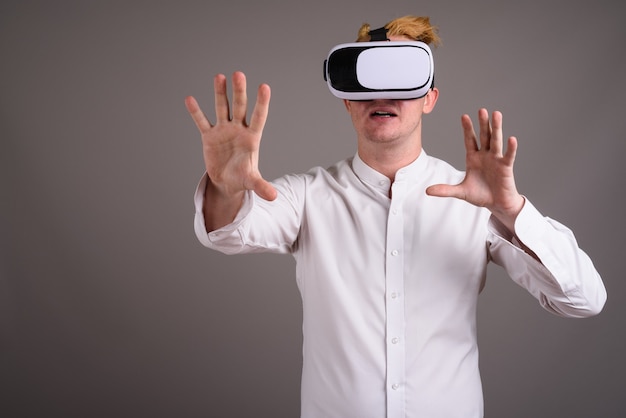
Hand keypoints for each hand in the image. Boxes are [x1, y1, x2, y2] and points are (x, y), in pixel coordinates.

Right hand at [185, 71, 276, 200]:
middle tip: (238, 74)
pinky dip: (196, 112)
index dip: (262, 103)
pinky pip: (202, 122)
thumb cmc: (242, 178)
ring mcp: (224, 131)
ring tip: (219, 76)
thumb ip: (262, 187)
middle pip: (240, 107)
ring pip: (222, 108)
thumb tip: (273, 197)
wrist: (227, 181)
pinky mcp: (209, 136)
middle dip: (239, 92)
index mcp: (251, 138)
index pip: (259, 117)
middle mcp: (238, 130)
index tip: (265, 86)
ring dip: (220, 93)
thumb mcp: (252, 182)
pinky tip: (190, 99)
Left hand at [426, 108, 524, 230]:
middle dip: (482, 123)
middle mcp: (485, 156)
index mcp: (473, 158)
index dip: (467, 129)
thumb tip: (427, 191)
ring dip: (496, 128)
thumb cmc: (480, 195)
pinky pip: (508, 156)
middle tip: (481, 110)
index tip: (464, 116)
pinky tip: (511, 139)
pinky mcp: (506, 167)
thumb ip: (445, 190)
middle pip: (483, 136)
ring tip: (496, 114)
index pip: (470, 140)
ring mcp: (496, 160)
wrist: (496, 204)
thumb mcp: (460, 192)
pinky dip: (511, 148)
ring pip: (496, 141)